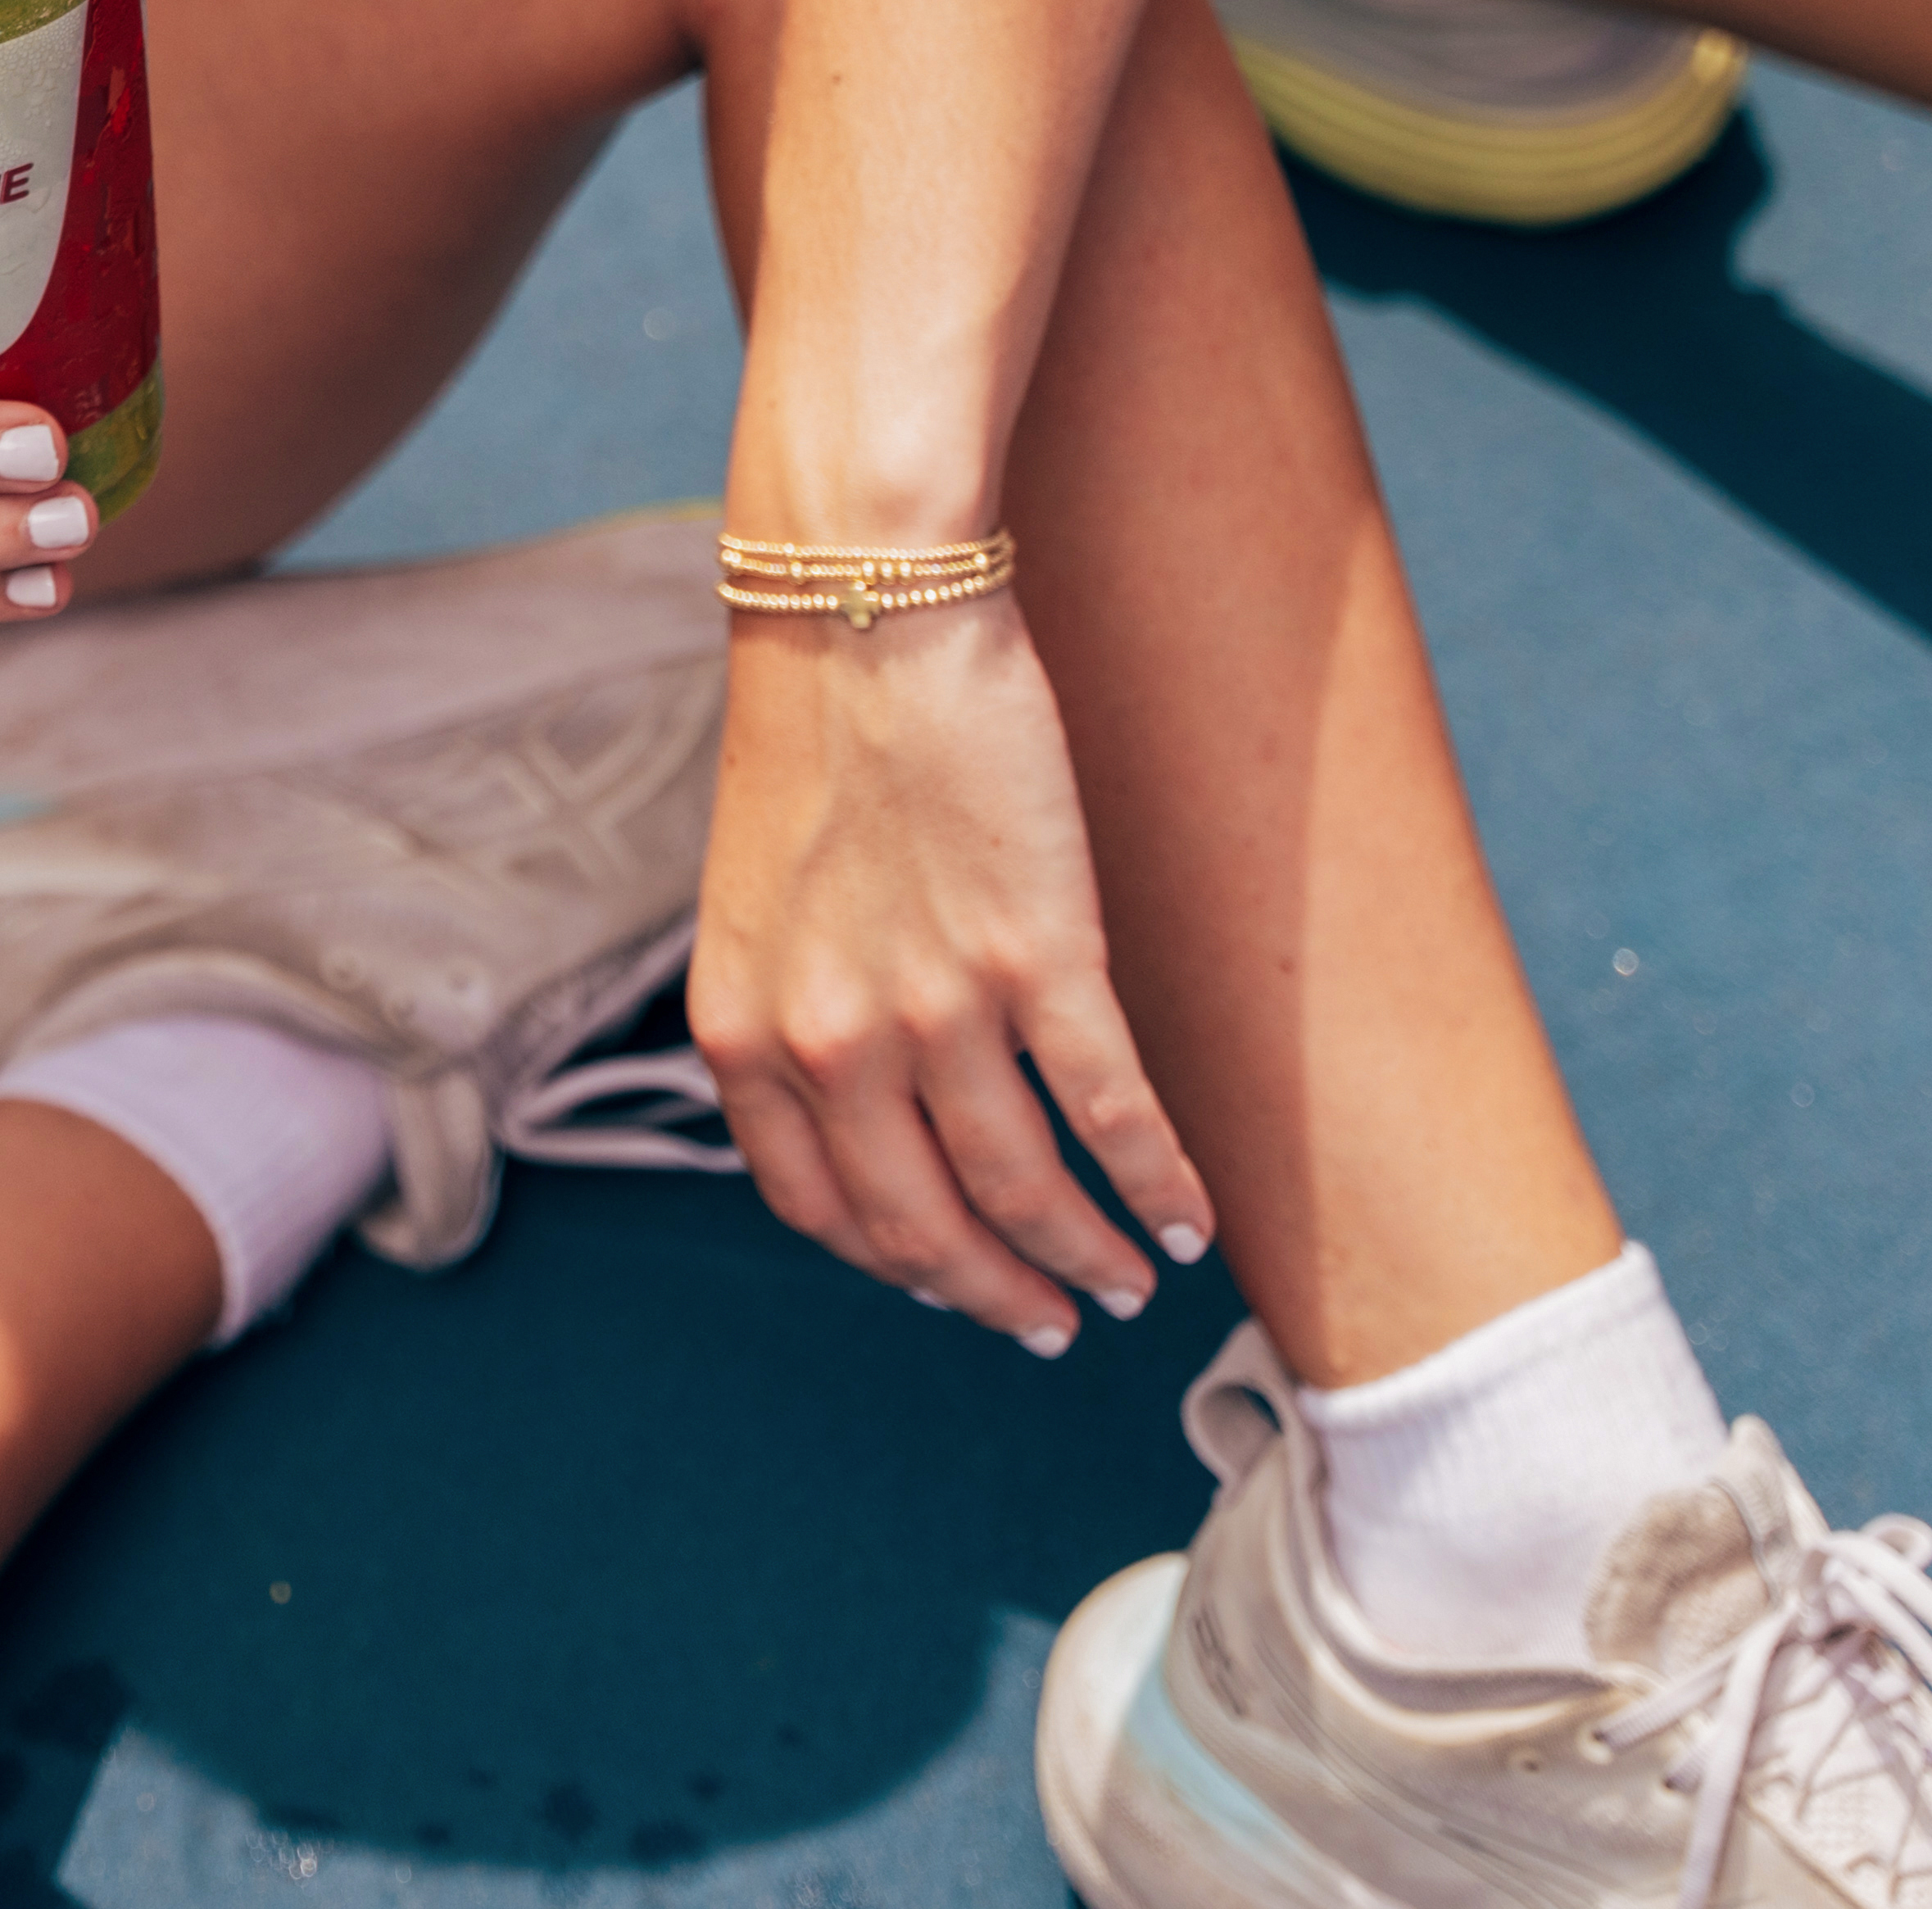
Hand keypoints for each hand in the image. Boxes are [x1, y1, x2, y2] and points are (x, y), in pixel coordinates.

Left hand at [683, 592, 1215, 1346]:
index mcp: (743, 1035)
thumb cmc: (817, 739)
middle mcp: (825, 1043)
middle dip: (1000, 1295)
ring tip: (1130, 1284)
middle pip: (925, 1228)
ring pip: (1024, 1190)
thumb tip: (853, 1105)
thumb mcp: (755, 904)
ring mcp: (931, 1007)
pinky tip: (1188, 1219)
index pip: (820, 1212)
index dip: (896, 1266)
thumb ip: (789, 1012)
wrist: (861, 608)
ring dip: (1086, 1257)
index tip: (951, 1287)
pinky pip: (1112, 1112)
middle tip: (1054, 1324)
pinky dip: (1157, 1185)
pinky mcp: (1036, 956)